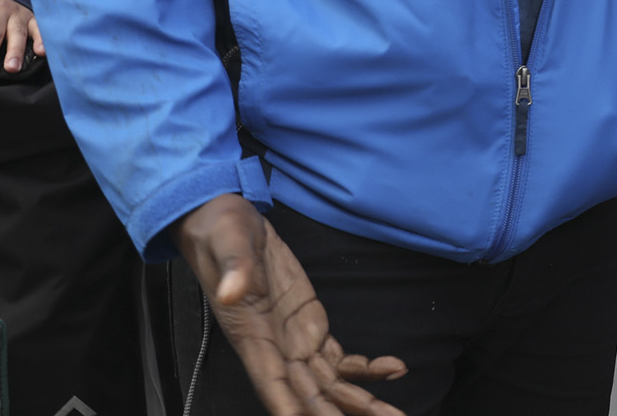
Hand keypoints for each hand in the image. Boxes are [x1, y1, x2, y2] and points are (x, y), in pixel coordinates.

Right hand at [174, 194, 407, 415]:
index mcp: (251, 334)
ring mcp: (294, 340)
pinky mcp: (310, 326)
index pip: (271, 380)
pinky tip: (392, 370)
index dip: (289, 406)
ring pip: (329, 382)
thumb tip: (231, 290)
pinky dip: (365, 368)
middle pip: (308, 393)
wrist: (227, 220)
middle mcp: (274, 347)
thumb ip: (233, 269)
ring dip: (360, 401)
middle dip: (336, 413)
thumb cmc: (222, 233)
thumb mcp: (227, 243)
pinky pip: (339, 357)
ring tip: (394, 414)